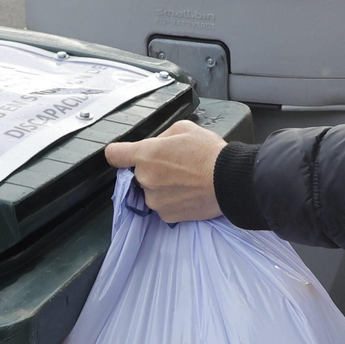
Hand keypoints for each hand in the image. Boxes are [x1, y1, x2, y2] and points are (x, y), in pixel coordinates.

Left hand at [104, 120, 224, 222]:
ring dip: (162, 187)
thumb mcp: (184, 128)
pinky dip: (172, 201)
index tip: (124, 156)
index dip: (119, 154)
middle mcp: (145, 178)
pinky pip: (162, 206)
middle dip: (152, 169)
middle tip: (176, 166)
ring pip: (150, 191)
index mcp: (145, 154)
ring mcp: (154, 199)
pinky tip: (188, 193)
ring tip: (185, 181)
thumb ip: (162, 137)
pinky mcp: (166, 215)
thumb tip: (157, 146)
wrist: (230, 180)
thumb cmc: (209, 153)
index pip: (114, 154)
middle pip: (138, 174)